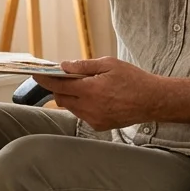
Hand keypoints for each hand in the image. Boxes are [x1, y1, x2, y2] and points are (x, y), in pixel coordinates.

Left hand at [32, 57, 162, 131]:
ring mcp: (94, 119)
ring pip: (71, 108)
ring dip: (72, 97)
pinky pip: (83, 115)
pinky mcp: (100, 126)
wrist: (152, 100)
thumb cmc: (133, 79)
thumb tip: (64, 66)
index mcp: (90, 90)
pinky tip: (97, 98)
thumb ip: (84, 66)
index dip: (45, 80)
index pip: (59, 85)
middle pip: (61, 99)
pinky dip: (83, 106)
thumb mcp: (109, 64)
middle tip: (65, 78)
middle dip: (59, 88)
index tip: (36, 75)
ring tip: (86, 87)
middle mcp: (89, 107)